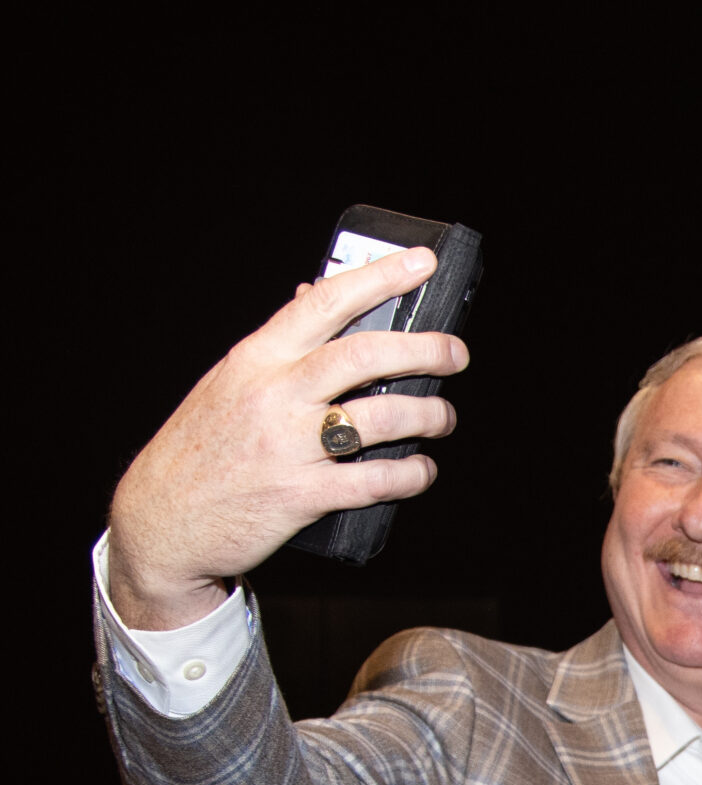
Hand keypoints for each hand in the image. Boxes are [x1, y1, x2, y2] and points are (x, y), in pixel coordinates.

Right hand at [106, 246, 469, 628]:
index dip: (380, 278)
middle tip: (455, 353)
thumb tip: (315, 298)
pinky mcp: (300, 497)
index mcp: (257, 358)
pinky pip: (372, 480)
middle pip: (364, 355)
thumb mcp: (230, 384)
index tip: (420, 264)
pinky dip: (410, 474)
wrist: (162, 521)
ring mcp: (288, 446)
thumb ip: (278, 349)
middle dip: (423, 349)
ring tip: (442, 417)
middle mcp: (274, 395)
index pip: (325, 302)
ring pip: (379, 417)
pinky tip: (421, 470)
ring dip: (426, 414)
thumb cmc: (201, 450)